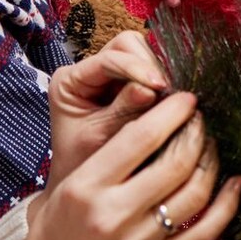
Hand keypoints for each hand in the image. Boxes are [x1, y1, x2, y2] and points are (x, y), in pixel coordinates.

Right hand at [0, 91, 240, 239]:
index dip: (172, 112)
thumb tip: (160, 116)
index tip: (186, 98)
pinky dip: (227, 206)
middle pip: (176, 163)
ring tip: (209, 144)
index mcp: (87, 186)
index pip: (141, 138)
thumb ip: (112, 152)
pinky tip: (234, 183)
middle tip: (199, 118)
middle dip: (196, 132)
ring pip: (195, 194)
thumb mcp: (72, 180)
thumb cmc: (59, 222)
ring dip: (211, 162)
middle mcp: (114, 215)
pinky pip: (204, 234)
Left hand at [48, 30, 168, 182]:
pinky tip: (171, 101)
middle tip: (169, 91)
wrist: (81, 194)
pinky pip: (151, 72)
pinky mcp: (128, 86)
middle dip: (150, 65)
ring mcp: (110, 76)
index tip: (159, 87)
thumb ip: (123, 111)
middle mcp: (88, 71)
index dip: (137, 68)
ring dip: (159, 73)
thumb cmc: (82, 165)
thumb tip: (153, 89)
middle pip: (128, 45)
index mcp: (69, 80)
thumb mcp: (99, 138)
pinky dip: (163, 84)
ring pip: (144, 54)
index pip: (108, 58)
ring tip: (171, 98)